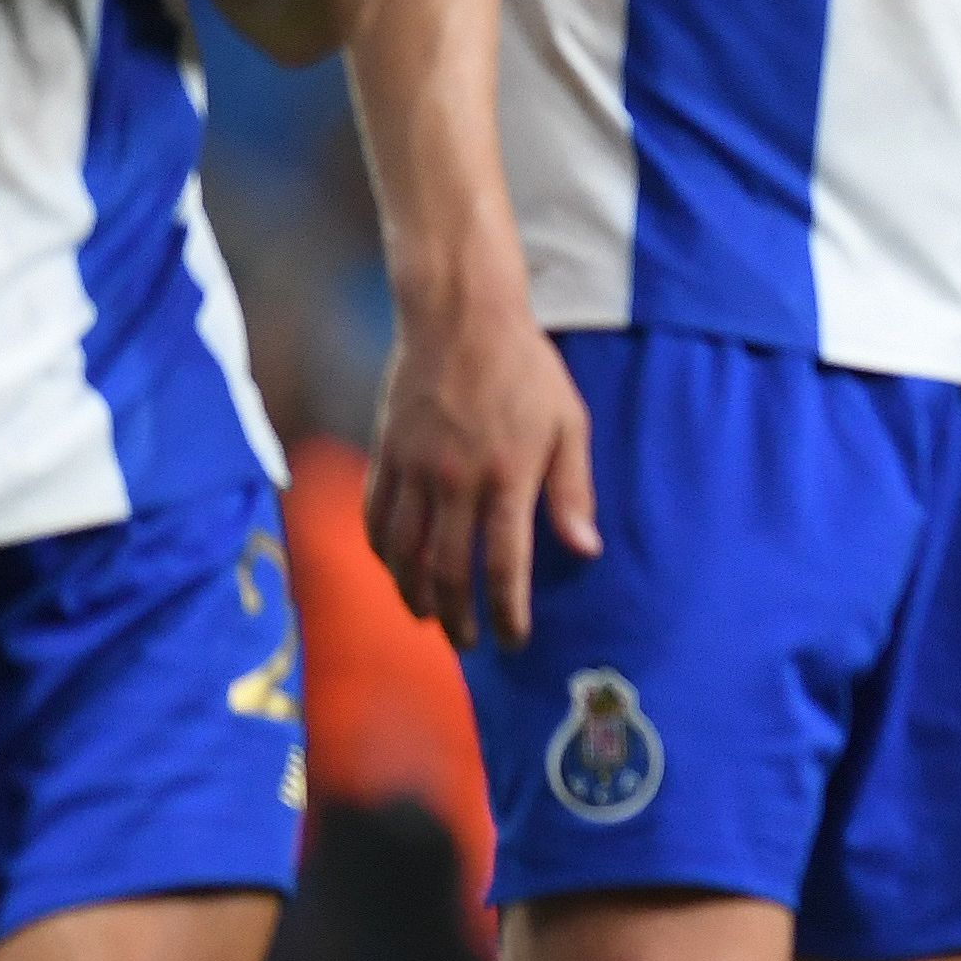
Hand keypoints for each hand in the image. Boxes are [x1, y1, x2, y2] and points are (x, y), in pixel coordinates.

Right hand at [363, 291, 594, 649]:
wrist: (461, 318)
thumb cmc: (527, 370)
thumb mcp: (570, 424)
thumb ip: (573, 491)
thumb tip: (586, 549)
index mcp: (509, 477)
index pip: (503, 566)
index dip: (507, 612)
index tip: (513, 640)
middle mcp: (456, 482)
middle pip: (447, 572)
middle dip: (458, 619)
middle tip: (469, 643)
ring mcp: (414, 470)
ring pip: (403, 555)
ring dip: (414, 596)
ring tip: (430, 618)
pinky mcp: (385, 455)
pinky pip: (375, 519)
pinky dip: (382, 556)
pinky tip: (395, 571)